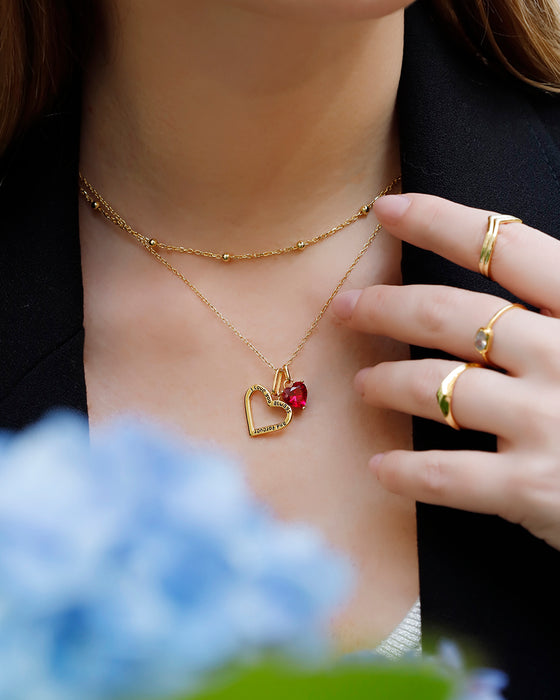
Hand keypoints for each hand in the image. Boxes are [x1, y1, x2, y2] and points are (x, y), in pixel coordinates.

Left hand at [332, 193, 559, 550]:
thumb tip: (509, 263)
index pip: (505, 247)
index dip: (439, 221)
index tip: (387, 210)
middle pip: (449, 314)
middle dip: (385, 307)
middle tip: (345, 309)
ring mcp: (548, 422)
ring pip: (435, 387)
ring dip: (386, 383)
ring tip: (362, 385)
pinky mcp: (536, 489)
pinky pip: (446, 476)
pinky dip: (405, 472)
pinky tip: (381, 468)